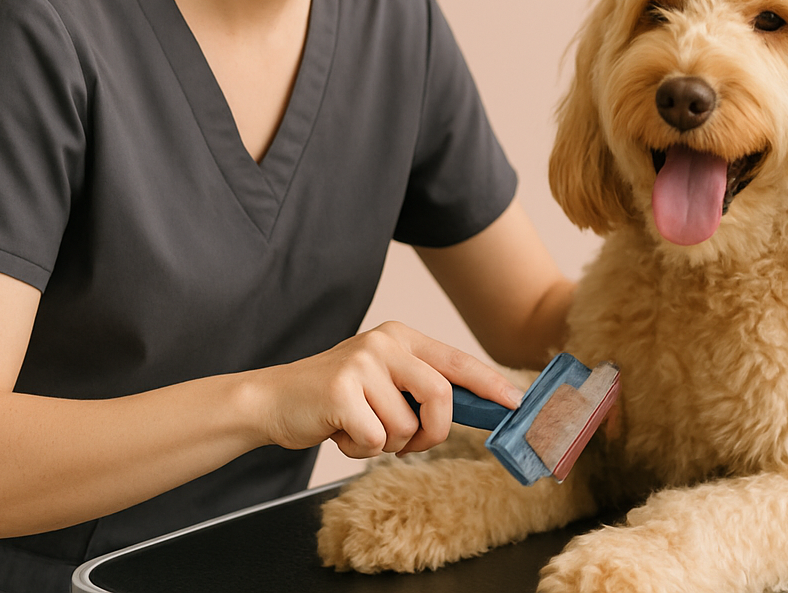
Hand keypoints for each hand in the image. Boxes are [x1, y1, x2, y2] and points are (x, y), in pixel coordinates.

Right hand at [251, 321, 522, 458]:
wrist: (273, 400)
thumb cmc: (336, 398)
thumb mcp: (383, 382)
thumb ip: (422, 389)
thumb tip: (475, 409)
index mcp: (401, 338)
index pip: (457, 360)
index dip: (489, 384)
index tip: (514, 403)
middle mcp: (385, 343)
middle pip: (440, 396)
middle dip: (432, 432)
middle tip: (409, 444)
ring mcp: (362, 364)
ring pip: (405, 427)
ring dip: (385, 443)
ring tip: (358, 427)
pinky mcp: (341, 391)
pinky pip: (374, 440)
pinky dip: (359, 449)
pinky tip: (339, 431)